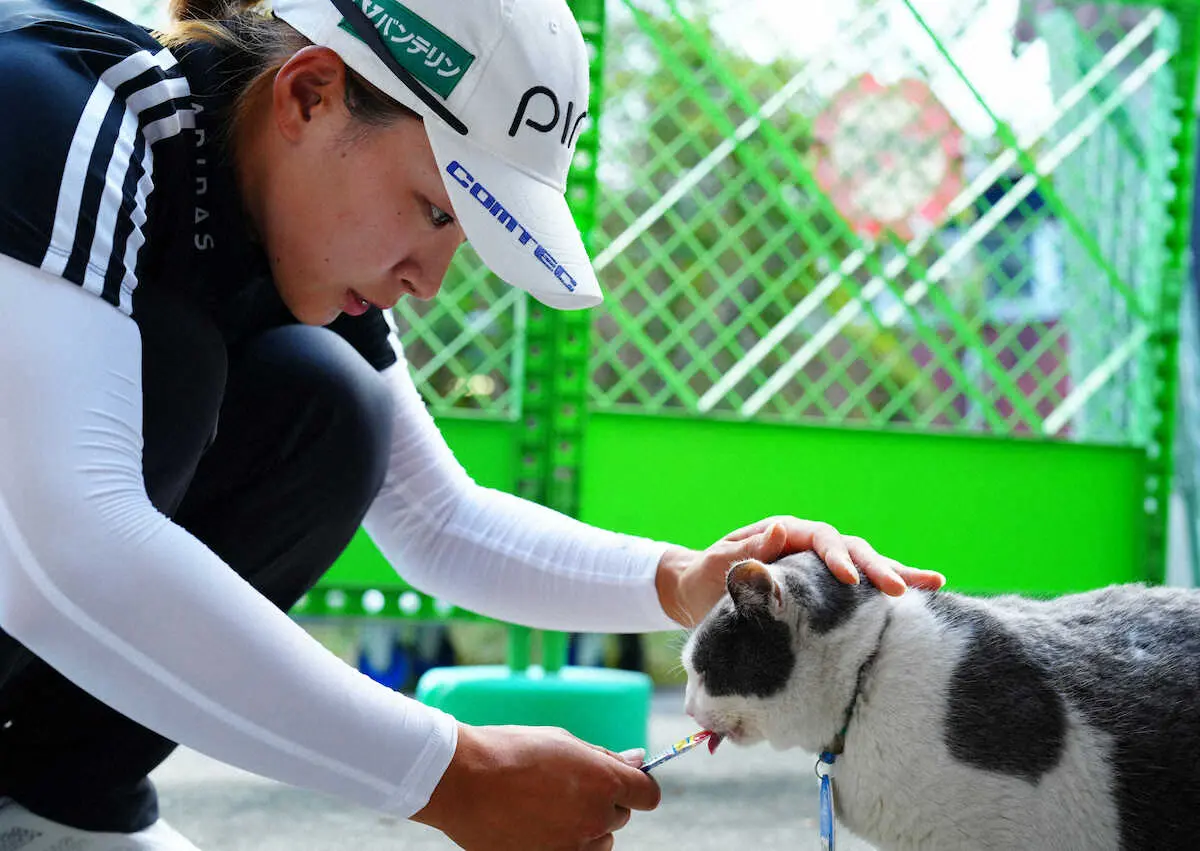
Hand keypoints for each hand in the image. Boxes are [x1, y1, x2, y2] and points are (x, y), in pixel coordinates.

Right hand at [413, 724, 658, 849]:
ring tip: (548, 805)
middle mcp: (595, 819)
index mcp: (604, 783)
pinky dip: (564, 843)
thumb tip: (638, 759)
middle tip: (567, 785)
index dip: (638, 786)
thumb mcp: (563, 742)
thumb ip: (605, 757)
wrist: (463, 781)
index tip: (625, 782)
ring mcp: (573, 847)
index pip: (648, 794)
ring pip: (600, 841)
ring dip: (587, 827)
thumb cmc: (511, 752)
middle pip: (620, 816)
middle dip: (604, 801)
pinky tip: (536, 824)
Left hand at [655, 516, 945, 626]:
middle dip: (877, 567)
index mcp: (784, 532)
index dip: (836, 556)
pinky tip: (920, 597)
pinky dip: (884, 590)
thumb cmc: (706, 577)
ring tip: (935, 583)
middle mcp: (807, 543)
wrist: (698, 589)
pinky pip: (859, 586)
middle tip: (901, 589)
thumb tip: (781, 528)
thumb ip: (750, 550)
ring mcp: (818, 563)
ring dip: (896, 573)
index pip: (820, 539)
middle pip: (851, 549)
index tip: (849, 579)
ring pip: (864, 564)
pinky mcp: (823, 586)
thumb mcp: (721, 564)